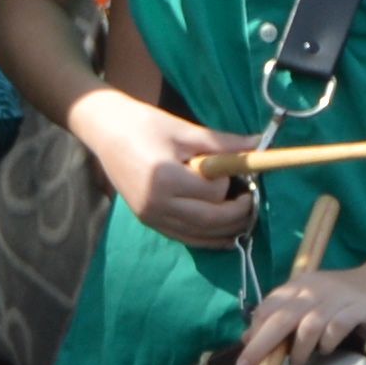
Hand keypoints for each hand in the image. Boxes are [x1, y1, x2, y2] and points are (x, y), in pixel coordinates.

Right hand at [69, 87, 262, 252]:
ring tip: (244, 217)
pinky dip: (208, 239)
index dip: (231, 184)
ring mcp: (150, 216)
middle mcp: (156, 204)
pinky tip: (225, 234)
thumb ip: (223, 144)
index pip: (212, 192)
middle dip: (238, 214)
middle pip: (209, 220)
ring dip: (227, 230)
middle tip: (252, 200)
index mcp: (165, 179)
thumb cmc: (145, 125)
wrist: (106, 131)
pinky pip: (185, 238)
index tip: (239, 172)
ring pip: (199, 235)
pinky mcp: (148, 222)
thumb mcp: (185, 130)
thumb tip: (259, 144)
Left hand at [243, 246, 365, 364]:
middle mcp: (313, 289)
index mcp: (298, 286)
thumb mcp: (309, 305)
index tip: (245, 357)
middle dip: (261, 345)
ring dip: (298, 350)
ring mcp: (336, 298)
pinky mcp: (358, 308)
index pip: (267, 308)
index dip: (253, 333)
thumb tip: (248, 337)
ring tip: (296, 364)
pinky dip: (327, 343)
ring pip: (308, 325)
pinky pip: (336, 328)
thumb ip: (281, 319)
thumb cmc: (344, 299)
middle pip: (281, 317)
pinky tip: (326, 350)